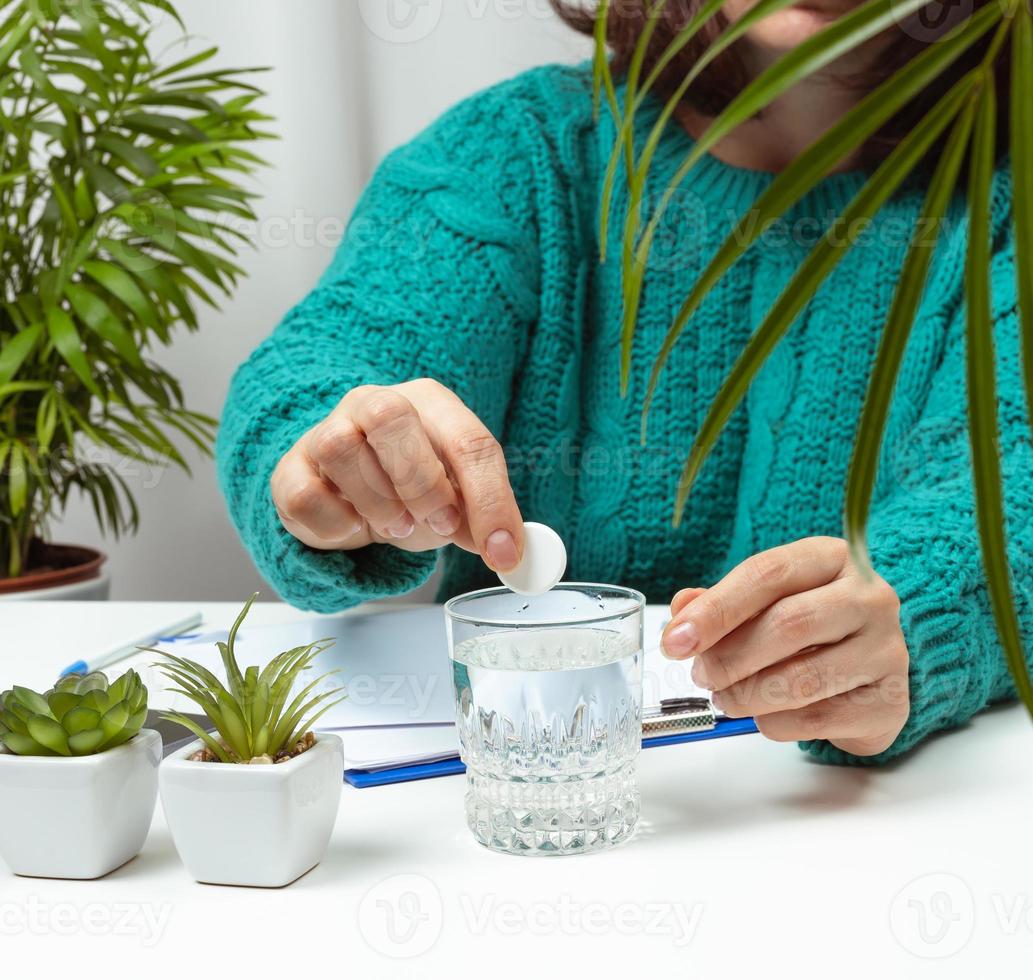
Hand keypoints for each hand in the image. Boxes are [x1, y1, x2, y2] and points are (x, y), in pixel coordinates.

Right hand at [270, 378, 523, 571]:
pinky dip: (333, 522)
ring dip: (376, 501)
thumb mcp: (456, 502)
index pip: (468, 440)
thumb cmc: (410, 490)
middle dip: (422, 481)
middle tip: (438, 525)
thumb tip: (511, 554)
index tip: (501, 552)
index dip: (491, 500)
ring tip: (394, 525)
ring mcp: (325, 430)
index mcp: (429, 404)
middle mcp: (373, 403)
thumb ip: (483, 521)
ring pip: (339, 447)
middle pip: (389, 416)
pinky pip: (303, 491)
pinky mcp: (291, 469)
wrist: (349, 496)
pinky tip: (351, 527)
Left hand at [661, 537, 909, 755]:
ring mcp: (887, 649)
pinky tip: (765, 715)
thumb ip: (720, 604)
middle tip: (702, 675)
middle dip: (729, 657)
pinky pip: (817, 718)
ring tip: (727, 698)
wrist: (871, 667)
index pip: (767, 574)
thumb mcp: (766, 600)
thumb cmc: (809, 625)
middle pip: (787, 625)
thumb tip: (681, 611)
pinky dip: (775, 723)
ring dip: (747, 695)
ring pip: (801, 679)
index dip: (715, 609)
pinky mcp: (891, 700)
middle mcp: (869, 597)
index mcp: (831, 558)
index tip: (675, 641)